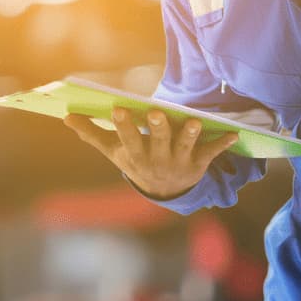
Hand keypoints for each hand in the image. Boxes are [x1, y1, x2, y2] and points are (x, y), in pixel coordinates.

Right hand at [64, 108, 237, 199]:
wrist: (163, 192)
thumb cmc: (136, 161)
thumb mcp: (114, 151)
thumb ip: (92, 133)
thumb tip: (66, 117)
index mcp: (135, 155)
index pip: (128, 139)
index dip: (124, 126)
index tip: (119, 109)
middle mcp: (157, 160)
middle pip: (158, 142)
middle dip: (158, 128)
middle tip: (157, 112)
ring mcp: (179, 162)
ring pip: (186, 147)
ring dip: (190, 135)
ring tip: (194, 121)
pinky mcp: (199, 163)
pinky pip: (211, 153)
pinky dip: (222, 143)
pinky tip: (233, 134)